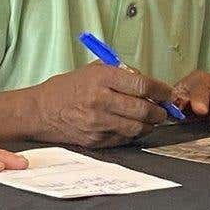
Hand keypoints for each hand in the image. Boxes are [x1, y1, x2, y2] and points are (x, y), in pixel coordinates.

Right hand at [32, 63, 171, 147]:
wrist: (41, 110)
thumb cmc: (70, 87)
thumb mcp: (96, 69)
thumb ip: (123, 74)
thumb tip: (149, 84)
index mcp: (102, 78)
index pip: (142, 85)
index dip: (161, 90)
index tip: (168, 93)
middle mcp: (100, 101)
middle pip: (143, 109)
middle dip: (160, 111)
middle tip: (165, 110)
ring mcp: (97, 123)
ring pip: (137, 127)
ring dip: (150, 124)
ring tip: (153, 119)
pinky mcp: (94, 140)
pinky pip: (123, 138)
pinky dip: (134, 133)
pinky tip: (136, 126)